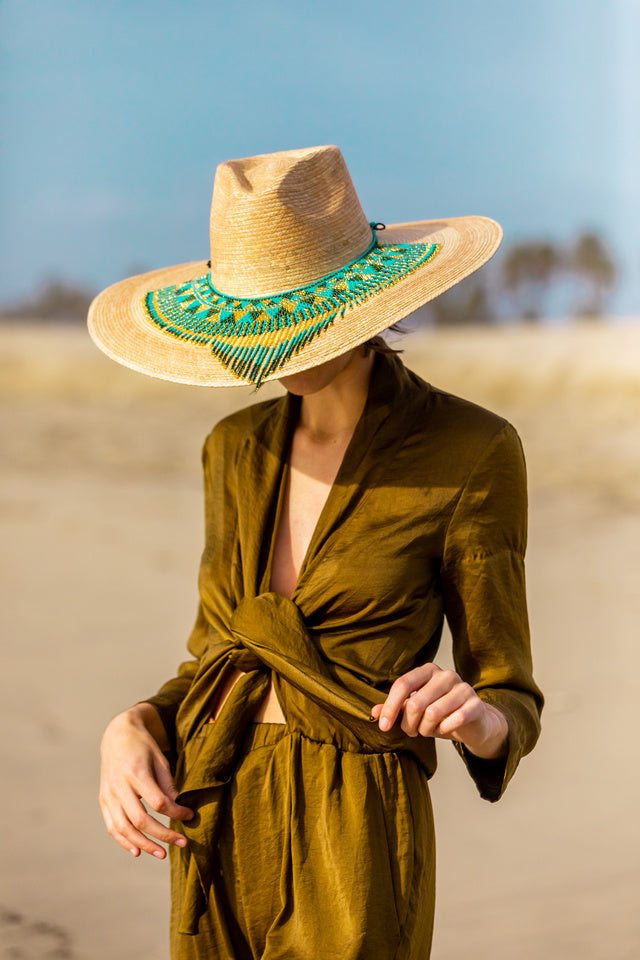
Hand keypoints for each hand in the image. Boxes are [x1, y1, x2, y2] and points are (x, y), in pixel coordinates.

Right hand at [99, 703, 193, 858]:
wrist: (117, 736)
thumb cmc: (143, 747)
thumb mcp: (160, 759)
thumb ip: (167, 785)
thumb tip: (178, 810)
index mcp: (136, 772)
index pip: (158, 802)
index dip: (176, 813)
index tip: (189, 816)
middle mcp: (119, 786)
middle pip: (141, 820)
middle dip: (163, 835)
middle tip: (183, 843)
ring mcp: (108, 795)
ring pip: (124, 828)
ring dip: (144, 844)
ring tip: (162, 854)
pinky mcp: (103, 801)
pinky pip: (112, 826)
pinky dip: (124, 841)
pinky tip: (138, 851)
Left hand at [371, 663, 508, 758]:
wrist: (474, 723)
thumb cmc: (440, 714)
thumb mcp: (416, 711)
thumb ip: (396, 708)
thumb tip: (374, 712)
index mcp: (428, 670)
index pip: (402, 684)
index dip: (390, 706)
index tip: (383, 726)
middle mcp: (446, 675)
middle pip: (416, 702)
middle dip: (409, 724)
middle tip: (412, 732)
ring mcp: (463, 687)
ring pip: (433, 713)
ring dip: (426, 729)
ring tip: (428, 731)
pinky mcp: (476, 704)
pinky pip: (454, 720)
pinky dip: (444, 730)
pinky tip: (444, 730)